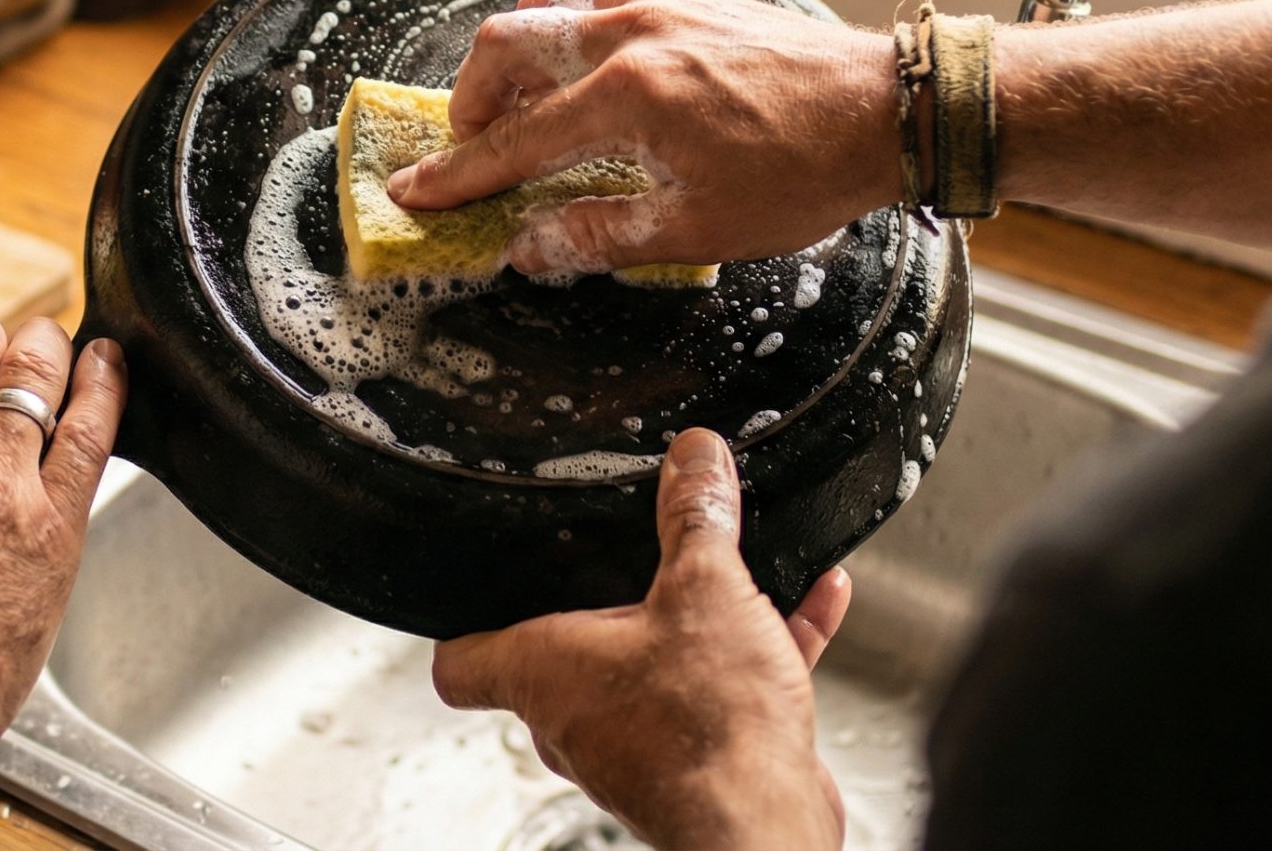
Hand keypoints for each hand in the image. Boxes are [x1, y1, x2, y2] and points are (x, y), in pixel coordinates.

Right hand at [388, 0, 896, 274]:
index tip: (414, 194)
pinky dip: (565, 36)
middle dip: (470, 99)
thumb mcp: (700, 229)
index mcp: (627, 96)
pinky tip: (584, 75)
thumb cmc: (805, 172)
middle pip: (507, 45)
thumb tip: (529, 248)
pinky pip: (598, 2)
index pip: (513, 143)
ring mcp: (660, 6)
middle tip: (470, 149)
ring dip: (515, 60)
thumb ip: (601, 234)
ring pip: (549, 10)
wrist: (889, 108)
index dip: (457, 177)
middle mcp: (631, 35)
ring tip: (518, 110)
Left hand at [432, 429, 851, 849]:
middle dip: (613, 606)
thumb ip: (695, 516)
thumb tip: (692, 458)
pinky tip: (811, 605)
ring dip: (696, 625)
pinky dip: (758, 648)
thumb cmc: (708, 730)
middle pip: (568, 653)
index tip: (483, 591)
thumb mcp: (704, 588)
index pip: (460, 662)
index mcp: (546, 670)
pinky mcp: (697, 762)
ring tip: (739, 580)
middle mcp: (577, 717)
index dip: (464, 623)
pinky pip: (720, 690)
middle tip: (643, 564)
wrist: (766, 824)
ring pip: (654, 668)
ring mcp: (635, 747)